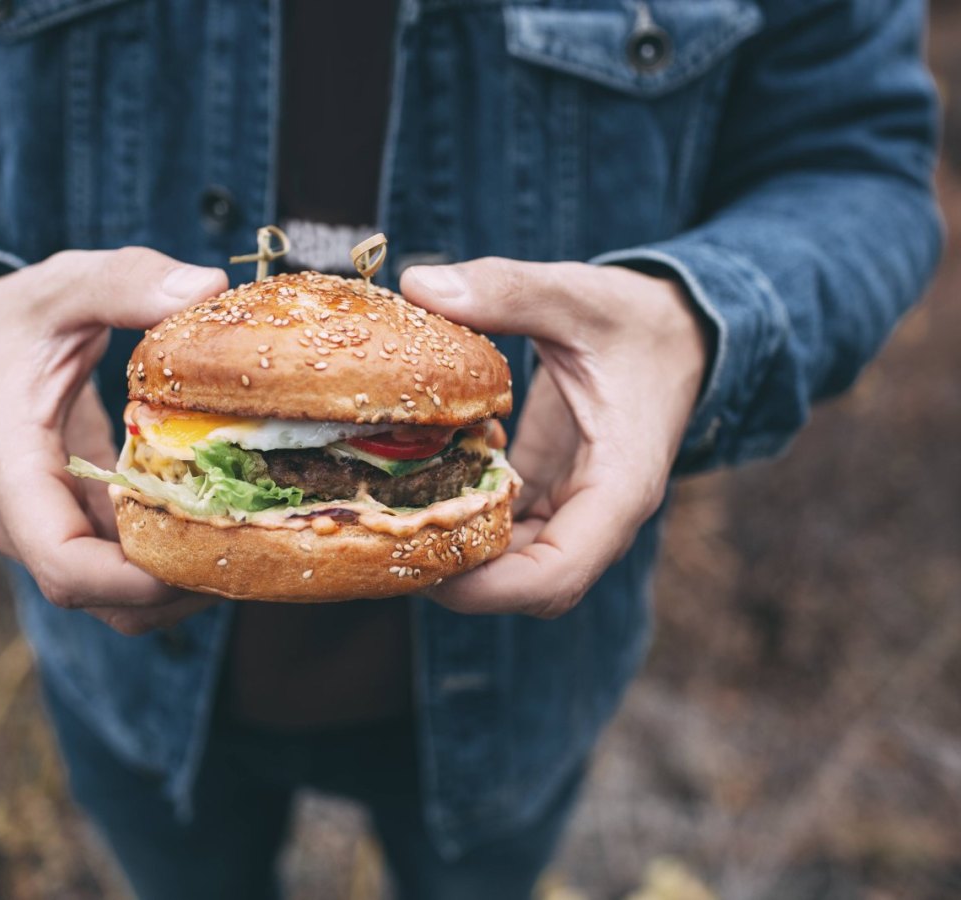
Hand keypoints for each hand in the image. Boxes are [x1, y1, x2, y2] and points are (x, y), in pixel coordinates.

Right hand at [0, 248, 227, 634]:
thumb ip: (127, 281)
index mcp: (12, 472)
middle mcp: (27, 520)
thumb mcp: (64, 286)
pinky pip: (126, 570)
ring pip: (118, 598)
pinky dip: (175, 562)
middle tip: (257, 550)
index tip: (209, 556)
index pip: (65, 565)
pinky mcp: (80, 525)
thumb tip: (207, 287)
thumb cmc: (14, 318)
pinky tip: (229, 526)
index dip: (137, 581)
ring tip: (253, 542)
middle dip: (179, 590)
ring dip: (184, 585)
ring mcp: (53, 529)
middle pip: (103, 599)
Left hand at [401, 259, 708, 617]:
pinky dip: (464, 520)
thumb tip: (419, 283)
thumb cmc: (638, 317)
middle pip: (530, 585)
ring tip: (388, 525)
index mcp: (620, 486)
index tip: (428, 572)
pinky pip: (507, 529)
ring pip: (515, 565)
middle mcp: (599, 513)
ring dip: (457, 556)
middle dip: (460, 580)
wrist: (679, 328)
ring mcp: (575, 508)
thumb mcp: (577, 295)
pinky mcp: (552, 492)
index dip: (491, 588)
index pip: (558, 574)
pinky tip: (416, 493)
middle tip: (385, 546)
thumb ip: (506, 290)